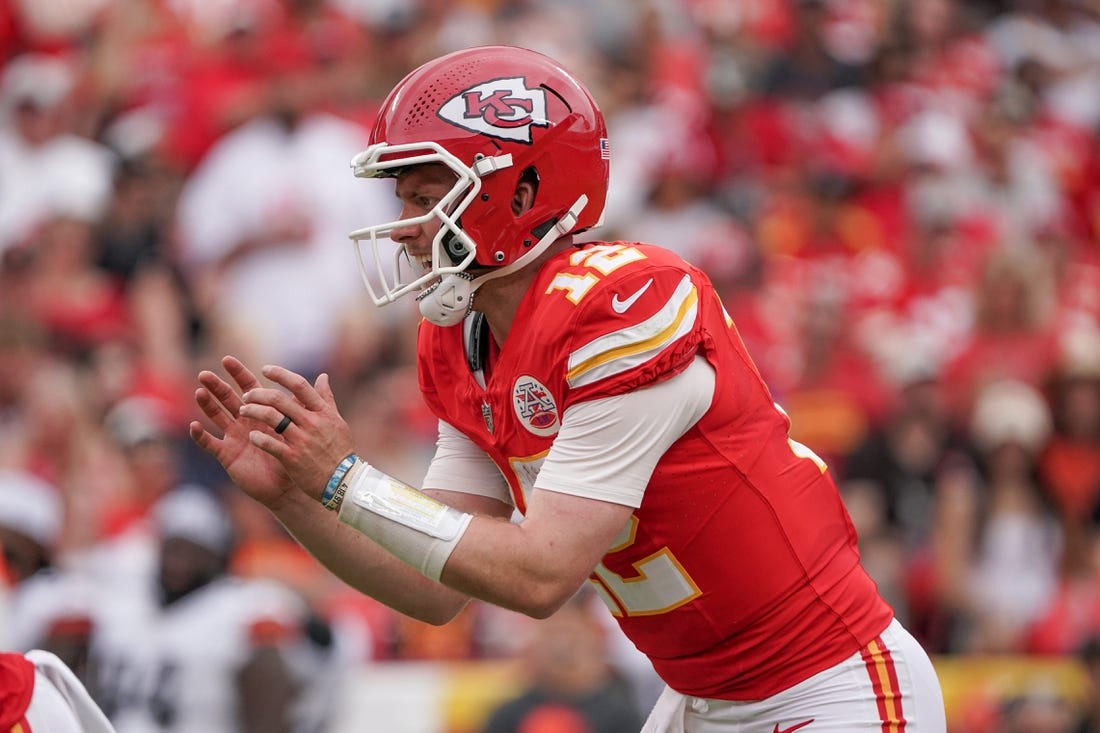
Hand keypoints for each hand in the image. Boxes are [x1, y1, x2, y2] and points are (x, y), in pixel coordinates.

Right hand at [190, 356, 296, 508]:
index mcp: (263, 413)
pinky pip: (211, 444)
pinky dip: (201, 436)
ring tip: (200, 392)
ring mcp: (235, 438)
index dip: (238, 374)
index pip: (249, 388)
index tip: (227, 359)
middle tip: (204, 374)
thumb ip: (309, 402)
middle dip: (217, 386)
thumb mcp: (303, 426)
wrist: (291, 486)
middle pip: (228, 400)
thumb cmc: (296, 456)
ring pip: (217, 417)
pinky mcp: (228, 455)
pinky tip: (194, 425)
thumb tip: (323, 376)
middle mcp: (246, 423)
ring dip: (207, 405)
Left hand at [237, 364, 357, 501]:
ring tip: (243, 411)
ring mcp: (302, 440)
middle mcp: (312, 423)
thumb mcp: (336, 421)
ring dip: (254, 411)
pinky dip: (258, 438)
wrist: (344, 481)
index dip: (280, 374)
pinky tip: (252, 436)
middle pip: (279, 400)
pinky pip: (270, 444)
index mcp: (322, 412)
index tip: (265, 369)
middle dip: (259, 394)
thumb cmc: (340, 450)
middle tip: (247, 395)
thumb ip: (326, 398)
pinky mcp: (293, 458)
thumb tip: (323, 376)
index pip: (299, 385)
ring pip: (272, 418)